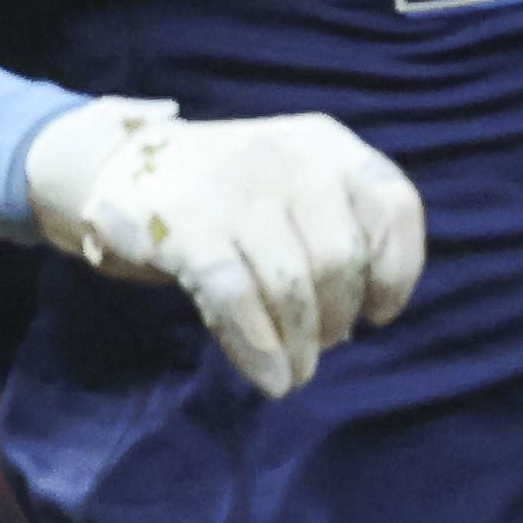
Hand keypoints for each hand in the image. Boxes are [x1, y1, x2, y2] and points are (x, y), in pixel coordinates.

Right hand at [25, 97, 426, 396]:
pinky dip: (258, 348)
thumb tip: (370, 310)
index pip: (394, 205)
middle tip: (323, 344)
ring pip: (292, 284)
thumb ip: (342, 226)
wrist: (124, 166)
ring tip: (297, 370)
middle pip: (341, 258)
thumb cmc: (233, 194)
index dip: (397, 271)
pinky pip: (234, 298)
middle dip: (338, 317)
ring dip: (301, 344)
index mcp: (327, 144)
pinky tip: (270, 378)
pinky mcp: (184, 225)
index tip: (379, 312)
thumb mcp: (299, 186)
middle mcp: (287, 156)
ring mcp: (234, 187)